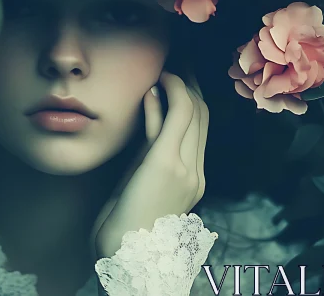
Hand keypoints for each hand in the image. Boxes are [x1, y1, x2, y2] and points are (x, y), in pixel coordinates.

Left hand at [92, 71, 208, 258]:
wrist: (127, 263)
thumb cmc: (122, 232)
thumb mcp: (135, 186)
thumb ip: (144, 154)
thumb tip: (147, 114)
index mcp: (190, 181)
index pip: (198, 130)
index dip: (190, 99)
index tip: (178, 77)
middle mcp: (194, 173)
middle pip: (201, 117)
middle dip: (190, 84)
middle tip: (177, 60)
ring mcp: (185, 168)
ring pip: (193, 112)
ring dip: (181, 81)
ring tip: (167, 61)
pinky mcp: (167, 164)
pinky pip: (177, 116)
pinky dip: (172, 92)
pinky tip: (161, 78)